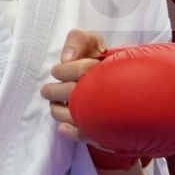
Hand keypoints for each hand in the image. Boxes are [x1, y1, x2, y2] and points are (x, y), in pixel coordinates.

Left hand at [41, 28, 106, 145]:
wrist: (127, 80)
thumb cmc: (101, 58)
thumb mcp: (91, 41)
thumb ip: (78, 40)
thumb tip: (66, 58)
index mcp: (106, 67)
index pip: (82, 69)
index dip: (64, 71)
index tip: (56, 71)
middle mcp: (108, 90)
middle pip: (75, 93)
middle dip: (55, 92)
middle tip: (47, 91)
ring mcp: (107, 112)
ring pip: (76, 115)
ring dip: (59, 110)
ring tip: (56, 105)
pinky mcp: (106, 127)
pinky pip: (87, 134)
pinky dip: (72, 132)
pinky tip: (64, 127)